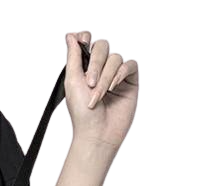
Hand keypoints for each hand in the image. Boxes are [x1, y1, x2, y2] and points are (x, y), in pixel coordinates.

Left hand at [64, 30, 139, 151]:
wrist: (96, 134)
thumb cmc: (82, 114)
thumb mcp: (72, 82)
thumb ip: (73, 57)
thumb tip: (70, 35)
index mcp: (84, 68)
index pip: (88, 43)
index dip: (85, 38)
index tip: (83, 41)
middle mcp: (101, 68)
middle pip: (103, 46)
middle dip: (96, 62)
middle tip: (89, 82)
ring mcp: (116, 74)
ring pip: (116, 57)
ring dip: (105, 75)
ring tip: (99, 94)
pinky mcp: (130, 81)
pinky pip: (130, 65)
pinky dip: (120, 73)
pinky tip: (113, 87)